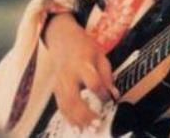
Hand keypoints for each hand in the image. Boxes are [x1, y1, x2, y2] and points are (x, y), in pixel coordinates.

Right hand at [44, 13, 118, 130]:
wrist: (63, 40)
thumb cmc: (84, 47)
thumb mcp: (100, 55)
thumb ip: (107, 75)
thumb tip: (114, 94)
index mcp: (82, 63)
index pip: (93, 82)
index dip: (102, 93)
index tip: (110, 99)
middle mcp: (68, 75)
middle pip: (74, 98)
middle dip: (85, 114)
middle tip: (97, 124)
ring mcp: (59, 83)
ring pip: (65, 106)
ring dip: (76, 121)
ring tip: (88, 130)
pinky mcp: (55, 89)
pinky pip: (61, 107)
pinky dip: (68, 119)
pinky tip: (77, 127)